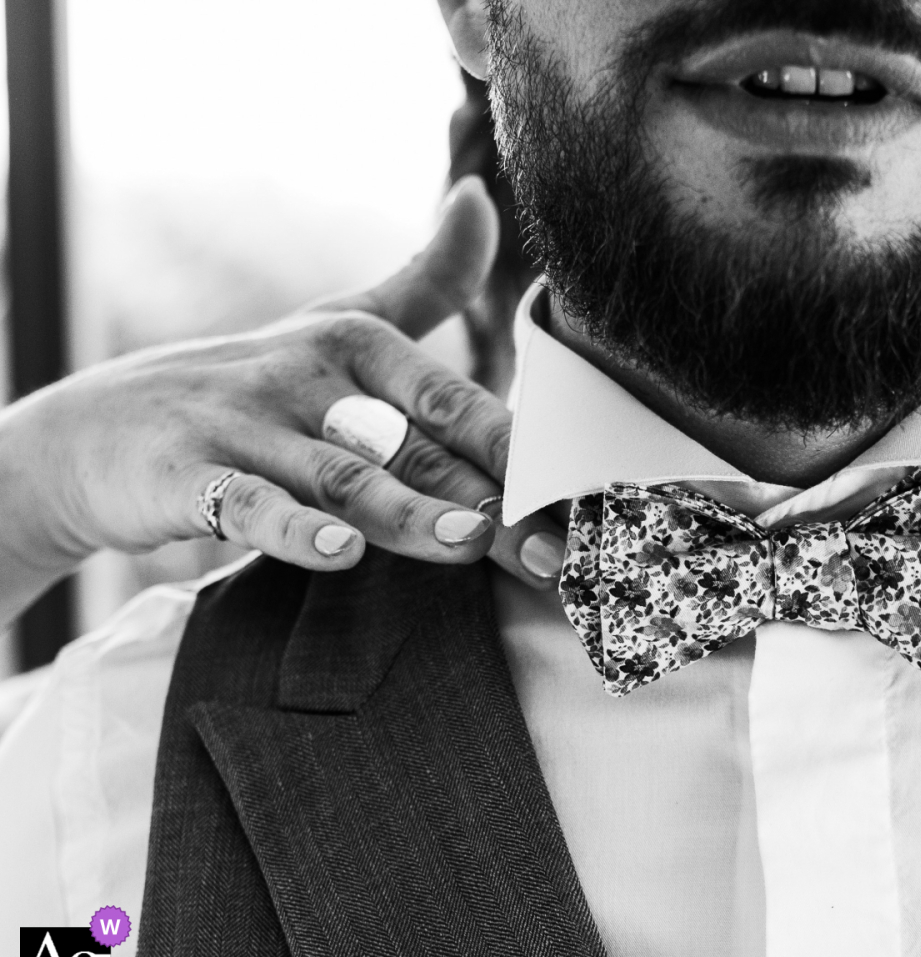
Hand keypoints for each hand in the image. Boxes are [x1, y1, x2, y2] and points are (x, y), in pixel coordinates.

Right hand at [0, 176, 564, 623]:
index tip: (580, 498)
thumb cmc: (249, 383)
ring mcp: (246, 425)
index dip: (519, 451)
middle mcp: (307, 376)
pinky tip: (341, 553)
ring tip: (469, 543)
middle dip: (488, 498)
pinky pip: (247, 503)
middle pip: (412, 444)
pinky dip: (292, 528)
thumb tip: (482, 198)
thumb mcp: (336, 322)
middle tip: (551, 549)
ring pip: (341, 472)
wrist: (99, 430)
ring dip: (408, 510)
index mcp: (356, 345)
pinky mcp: (189, 474)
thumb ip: (424, 279)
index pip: (452, 400)